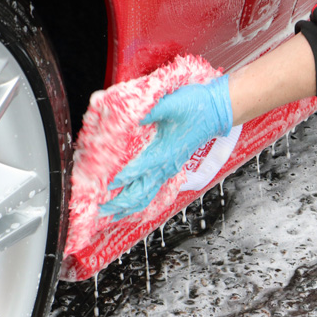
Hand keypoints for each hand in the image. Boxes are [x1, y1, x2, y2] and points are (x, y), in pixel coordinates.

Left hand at [99, 75, 232, 218]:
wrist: (218, 109)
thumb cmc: (197, 106)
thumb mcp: (170, 103)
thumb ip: (147, 110)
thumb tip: (126, 116)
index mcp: (163, 152)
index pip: (135, 172)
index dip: (117, 181)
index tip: (99, 187)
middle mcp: (165, 165)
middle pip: (139, 194)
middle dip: (117, 204)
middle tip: (98, 209)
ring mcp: (169, 168)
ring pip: (146, 196)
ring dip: (127, 207)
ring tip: (110, 214)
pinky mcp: (171, 166)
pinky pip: (153, 190)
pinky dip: (139, 200)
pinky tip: (131, 204)